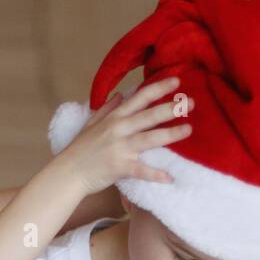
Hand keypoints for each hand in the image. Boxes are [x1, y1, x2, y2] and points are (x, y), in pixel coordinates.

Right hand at [56, 76, 193, 194]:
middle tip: (191, 103)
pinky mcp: (120, 167)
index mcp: (114, 117)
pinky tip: (170, 178)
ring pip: (150, 138)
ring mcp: (120, 148)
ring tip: (188, 130)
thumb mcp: (91, 124)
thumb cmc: (79, 149)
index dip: (159, 88)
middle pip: (150, 115)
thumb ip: (107, 109)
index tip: (176, 81)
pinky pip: (142, 170)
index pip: (140, 98)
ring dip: (171, 134)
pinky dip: (156, 175)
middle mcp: (119, 129)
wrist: (68, 172)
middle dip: (172, 108)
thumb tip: (120, 95)